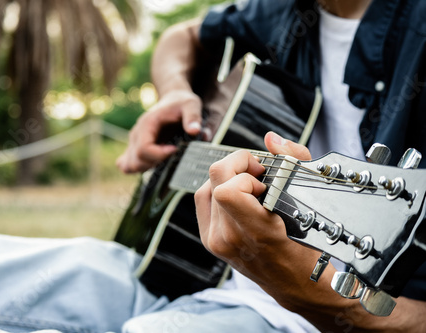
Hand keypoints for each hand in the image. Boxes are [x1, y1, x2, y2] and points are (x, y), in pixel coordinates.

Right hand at [116, 90, 201, 172]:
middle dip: (156, 163)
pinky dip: (139, 169)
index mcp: (147, 124)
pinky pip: (127, 165)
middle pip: (136, 160)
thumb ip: (193, 116)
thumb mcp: (191, 104)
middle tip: (173, 155)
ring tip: (166, 159)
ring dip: (149, 168)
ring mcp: (134, 143)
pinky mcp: (136, 149)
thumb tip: (194, 131)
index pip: (144, 148)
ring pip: (131, 165)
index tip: (176, 149)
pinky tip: (155, 164)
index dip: (160, 154)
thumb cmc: (181, 103)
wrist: (173, 100)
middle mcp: (136, 134)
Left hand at [195, 132, 425, 331]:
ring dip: (227, 177)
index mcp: (254, 232)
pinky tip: (238, 194)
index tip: (263, 174)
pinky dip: (218, 190)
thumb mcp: (309, 202)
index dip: (245, 171)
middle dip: (237, 164)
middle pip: (214, 179)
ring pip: (205, 187)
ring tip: (250, 185)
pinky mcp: (209, 240)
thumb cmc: (307, 248)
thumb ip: (292, 161)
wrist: (296, 285)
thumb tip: (270, 139)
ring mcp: (215, 240)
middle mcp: (228, 238)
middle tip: (257, 171)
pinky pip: (203, 200)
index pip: (228, 190)